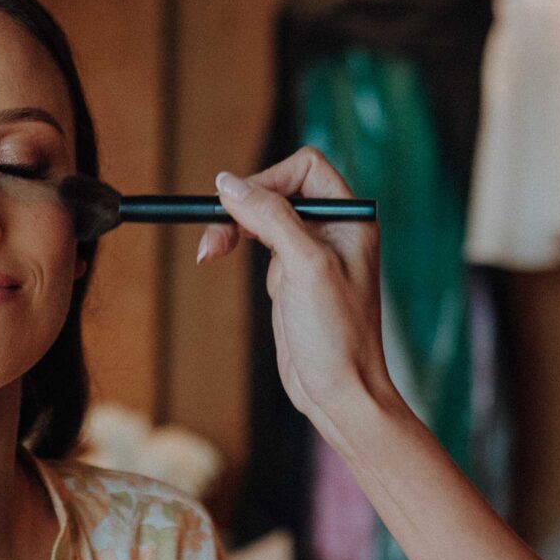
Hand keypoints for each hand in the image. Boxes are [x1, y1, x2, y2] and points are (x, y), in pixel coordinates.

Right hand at [201, 148, 401, 438]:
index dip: (268, 180)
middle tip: (215, 236)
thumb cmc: (337, 334)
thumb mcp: (303, 265)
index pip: (304, 169)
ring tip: (209, 251)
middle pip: (277, 189)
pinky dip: (234, 243)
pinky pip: (257, 242)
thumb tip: (228, 183)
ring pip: (262, 215)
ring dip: (232, 226)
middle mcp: (332, 230)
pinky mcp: (290, 276)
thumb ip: (270, 217)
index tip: (239, 205)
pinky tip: (215, 256)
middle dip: (243, 205)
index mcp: (350, 219)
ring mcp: (310, 252)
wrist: (339, 391)